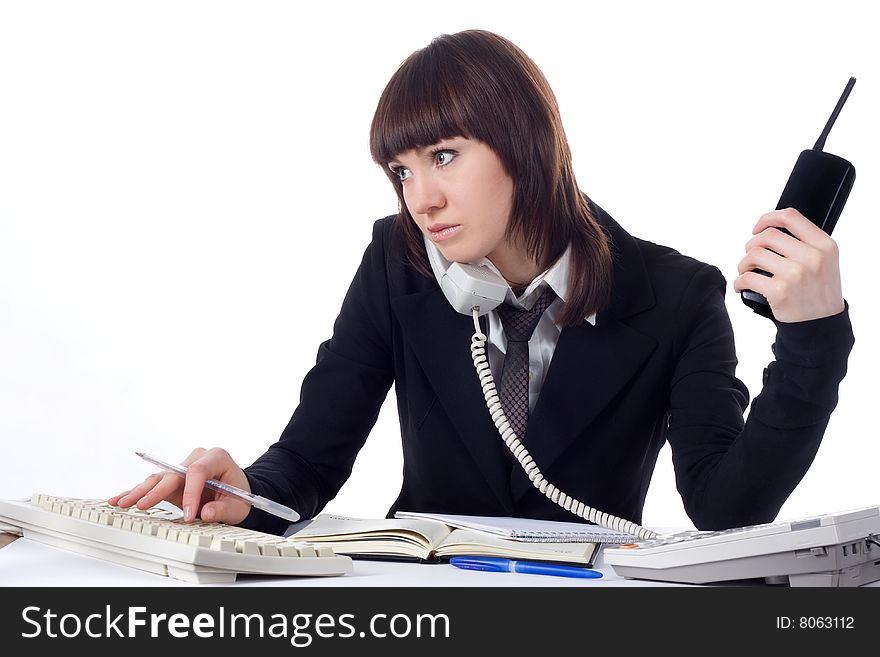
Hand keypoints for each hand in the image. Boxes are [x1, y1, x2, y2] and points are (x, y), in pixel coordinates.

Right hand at [108, 447, 250, 523]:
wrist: (236, 493)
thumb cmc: (238, 495)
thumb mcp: (238, 505)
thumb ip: (223, 509)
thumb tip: (206, 512)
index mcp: (217, 457)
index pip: (198, 471)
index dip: (191, 493)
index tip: (188, 515)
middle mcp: (197, 459)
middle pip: (172, 473)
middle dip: (156, 491)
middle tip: (141, 506)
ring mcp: (182, 468)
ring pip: (158, 478)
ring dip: (139, 492)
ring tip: (121, 502)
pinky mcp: (172, 480)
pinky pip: (153, 485)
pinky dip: (137, 493)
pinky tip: (119, 499)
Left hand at [733, 208, 844, 322]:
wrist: (821, 326)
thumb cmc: (818, 292)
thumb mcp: (825, 262)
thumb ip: (805, 244)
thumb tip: (769, 229)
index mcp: (825, 245)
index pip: (790, 216)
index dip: (767, 219)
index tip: (757, 228)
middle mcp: (812, 257)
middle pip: (767, 236)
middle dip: (751, 245)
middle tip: (750, 257)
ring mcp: (795, 274)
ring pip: (753, 255)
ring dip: (743, 264)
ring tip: (746, 272)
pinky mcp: (779, 291)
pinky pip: (746, 278)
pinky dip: (739, 282)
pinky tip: (742, 286)